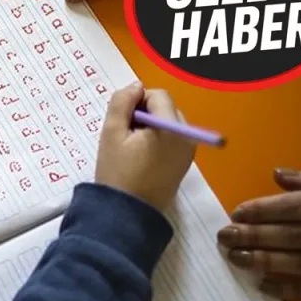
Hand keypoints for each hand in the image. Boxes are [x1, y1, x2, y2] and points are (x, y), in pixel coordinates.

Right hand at [94, 83, 196, 209]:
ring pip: (169, 123)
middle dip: (145, 114)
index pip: (157, 95)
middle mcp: (187, 137)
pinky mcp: (185, 163)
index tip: (123, 123)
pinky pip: (173, 139)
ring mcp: (189, 152)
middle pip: (167, 107)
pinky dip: (158, 140)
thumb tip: (136, 86)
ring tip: (133, 148)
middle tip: (126, 135)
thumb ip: (121, 102)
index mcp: (172, 128)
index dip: (136, 103)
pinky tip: (142, 157)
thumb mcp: (111, 133)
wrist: (127, 214)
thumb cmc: (117, 173)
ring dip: (151, 126)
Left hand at [218, 170, 300, 300]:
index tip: (235, 214)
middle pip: (299, 235)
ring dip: (269, 261)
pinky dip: (296, 290)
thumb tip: (277, 175)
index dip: (265, 211)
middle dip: (258, 236)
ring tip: (236, 258)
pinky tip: (265, 286)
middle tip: (224, 237)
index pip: (300, 207)